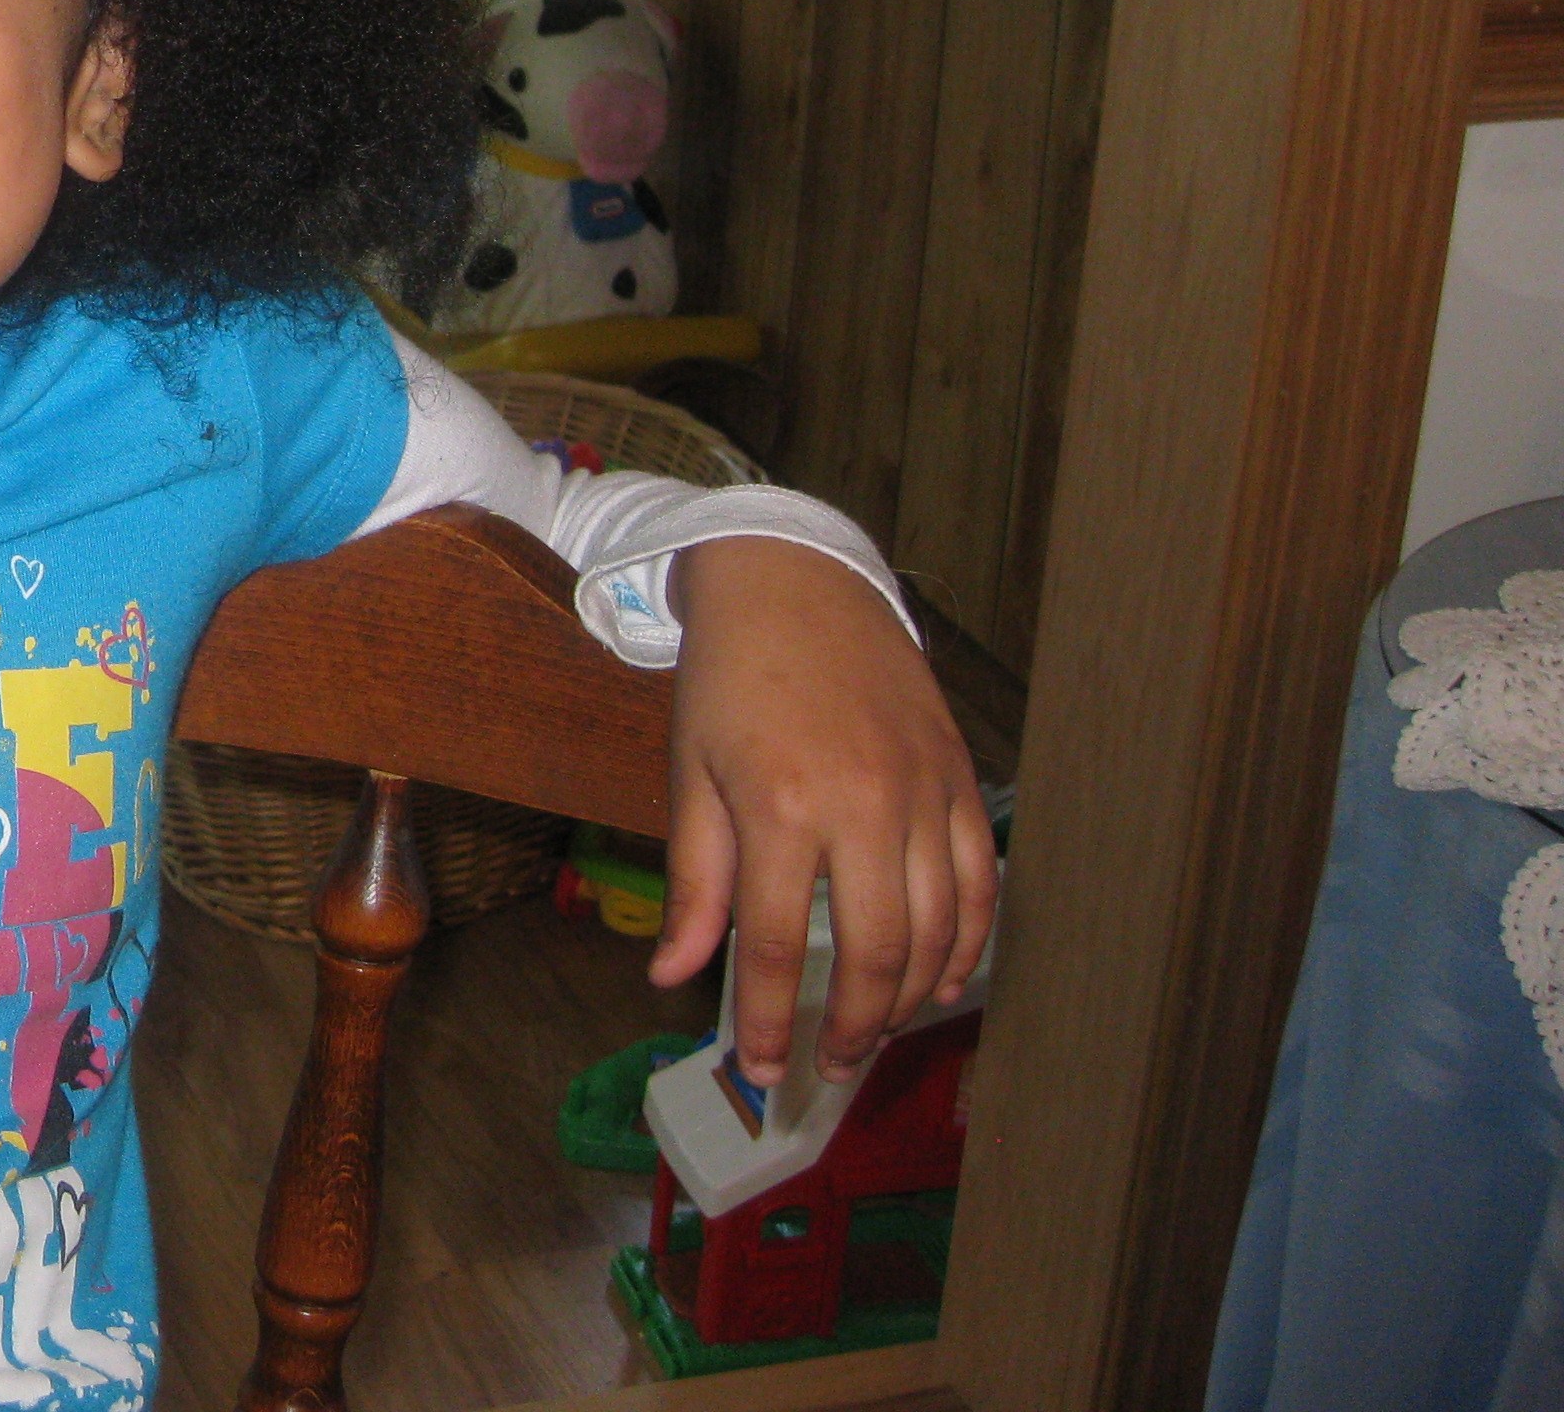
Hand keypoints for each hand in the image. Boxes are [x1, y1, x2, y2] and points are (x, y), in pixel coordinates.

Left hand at [647, 538, 996, 1091]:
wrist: (794, 583)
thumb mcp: (689, 774)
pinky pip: (980, 882)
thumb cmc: (727, 680)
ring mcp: (922, 791)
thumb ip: (693, 884)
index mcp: (779, 805)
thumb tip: (672, 979)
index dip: (767, 1020)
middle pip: (873, 952)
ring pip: (937, 929)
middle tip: (830, 1064)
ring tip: (874, 1031)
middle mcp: (862, 804)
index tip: (761, 1068)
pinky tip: (941, 982)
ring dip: (908, 997)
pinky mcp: (960, 776)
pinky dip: (968, 944)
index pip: (771, 944)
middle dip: (851, 1025)